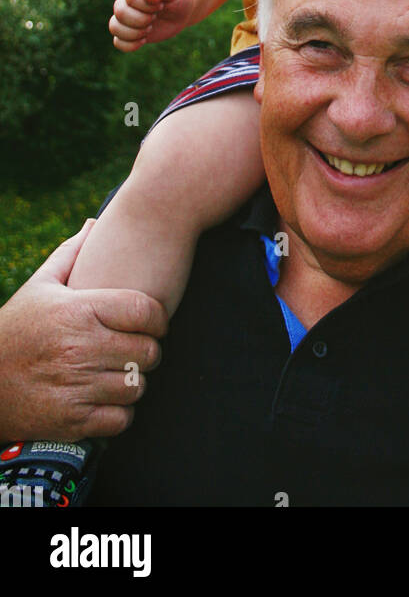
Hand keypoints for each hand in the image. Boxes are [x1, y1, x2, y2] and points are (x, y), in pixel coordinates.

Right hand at [0, 221, 167, 441]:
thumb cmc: (15, 331)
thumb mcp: (39, 287)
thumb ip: (71, 254)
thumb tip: (95, 222)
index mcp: (78, 311)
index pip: (145, 311)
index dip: (158, 318)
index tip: (153, 323)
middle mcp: (80, 348)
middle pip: (148, 351)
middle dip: (148, 350)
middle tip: (137, 349)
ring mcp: (76, 387)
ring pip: (138, 386)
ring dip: (135, 381)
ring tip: (122, 372)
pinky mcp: (71, 421)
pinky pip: (121, 419)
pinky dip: (120, 412)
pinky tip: (108, 399)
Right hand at [109, 0, 193, 50]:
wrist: (181, 7)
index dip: (146, 5)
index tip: (160, 5)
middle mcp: (125, 1)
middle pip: (120, 12)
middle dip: (142, 19)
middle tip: (155, 16)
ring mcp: (125, 18)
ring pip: (114, 28)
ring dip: (134, 33)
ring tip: (149, 28)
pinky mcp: (129, 33)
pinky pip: (118, 43)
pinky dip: (130, 45)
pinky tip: (144, 39)